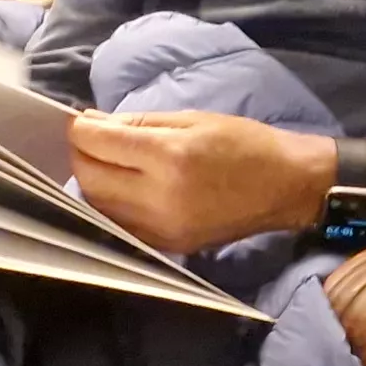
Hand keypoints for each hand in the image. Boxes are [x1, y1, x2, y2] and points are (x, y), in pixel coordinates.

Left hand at [63, 111, 341, 254]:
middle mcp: (160, 197)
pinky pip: (119, 224)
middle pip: (90, 177)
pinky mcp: (168, 245)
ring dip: (93, 181)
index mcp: (169, 157)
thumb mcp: (191, 120)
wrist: (285, 186)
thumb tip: (91, 123)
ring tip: (107, 162)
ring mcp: (162, 227)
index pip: (98, 144)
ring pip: (99, 205)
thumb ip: (137, 123)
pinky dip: (111, 204)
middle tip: (92, 140)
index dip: (81, 130)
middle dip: (82, 155)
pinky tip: (122, 187)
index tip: (81, 122)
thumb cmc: (243, 144)